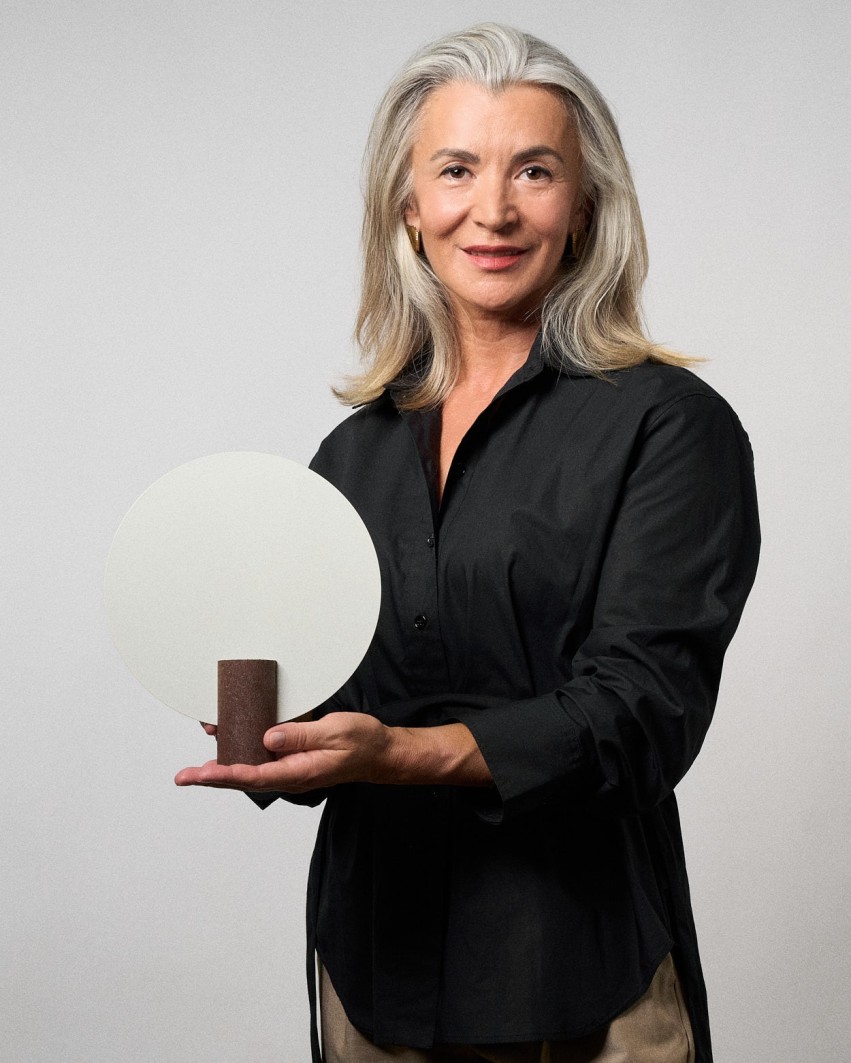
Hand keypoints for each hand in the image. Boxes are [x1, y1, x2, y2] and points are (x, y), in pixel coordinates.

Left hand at [175, 712, 393, 792]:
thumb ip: (301, 736)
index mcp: (299, 772)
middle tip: (184, 776)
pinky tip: (227, 744)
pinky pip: (262, 759)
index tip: (203, 773)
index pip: (255, 776)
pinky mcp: (292, 758)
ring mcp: (290, 768)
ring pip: (250, 768)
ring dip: (222, 765)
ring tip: (195, 764)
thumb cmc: (362, 743)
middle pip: (244, 778)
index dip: (226, 774)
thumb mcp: (335, 732)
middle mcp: (290, 773)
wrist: (380, 752)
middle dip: (212, 777)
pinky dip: (241, 752)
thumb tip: (268, 737)